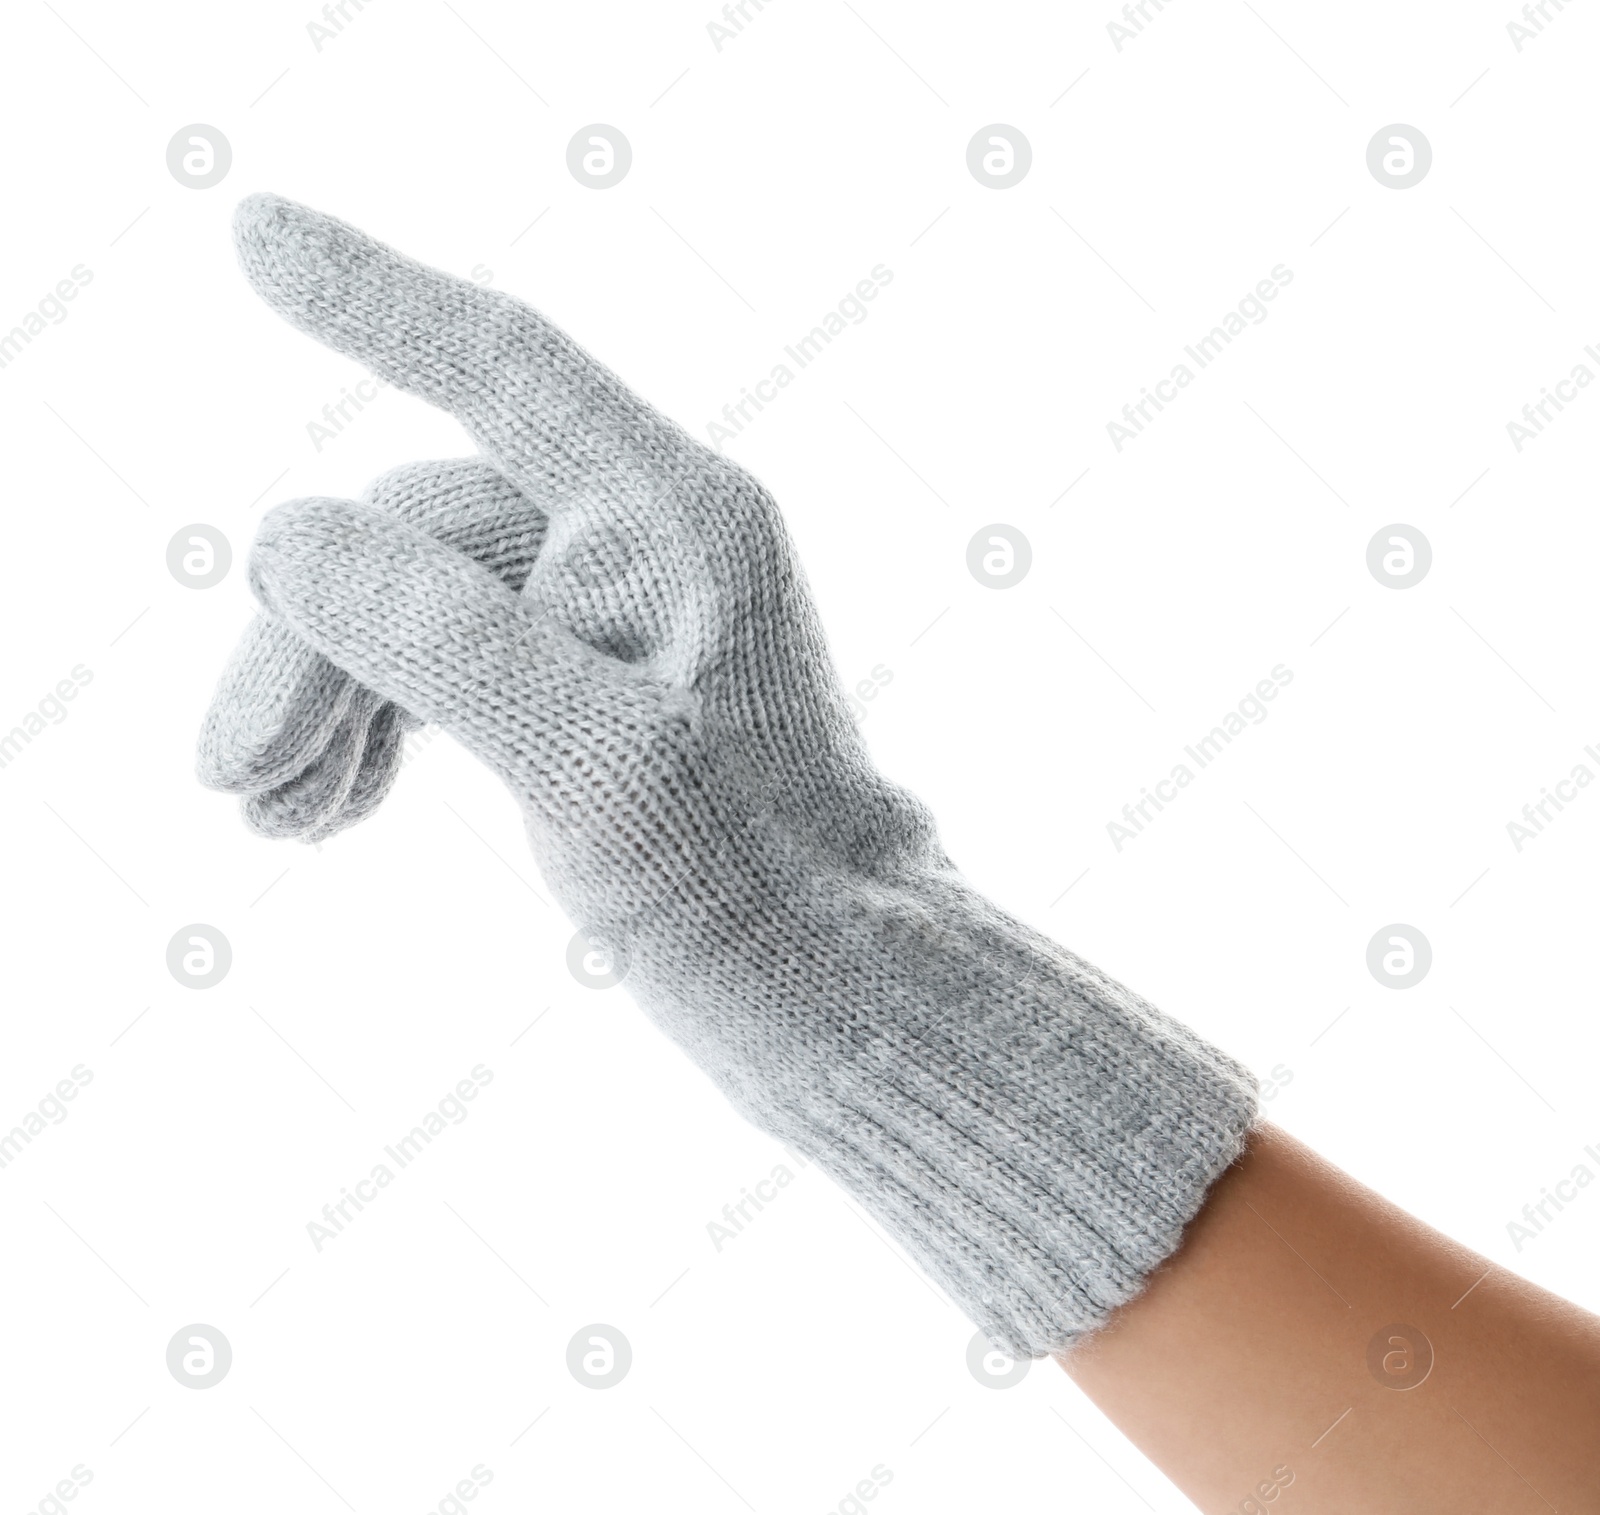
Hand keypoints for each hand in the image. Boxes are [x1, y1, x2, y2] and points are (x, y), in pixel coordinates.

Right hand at [214, 194, 1258, 1357]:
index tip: (252, 230)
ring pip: (423, 605)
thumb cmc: (761, 894)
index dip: (371, 293)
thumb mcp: (601, 771)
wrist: (846, 994)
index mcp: (677, 520)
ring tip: (270, 816)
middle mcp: (651, 549)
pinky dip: (377, 727)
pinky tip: (325, 813)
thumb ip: (449, 646)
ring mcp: (622, 626)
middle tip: (231, 776)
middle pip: (424, 530)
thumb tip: (287, 536)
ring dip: (329, 694)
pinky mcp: (600, 701)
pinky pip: (453, 670)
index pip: (501, 363)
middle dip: (311, 637)